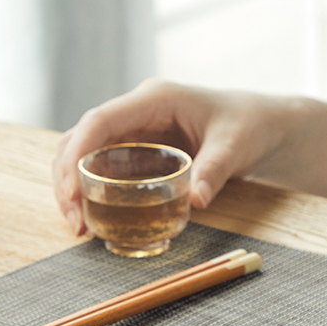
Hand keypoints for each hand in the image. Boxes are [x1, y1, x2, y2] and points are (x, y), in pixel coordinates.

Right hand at [52, 78, 289, 234]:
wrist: (260, 126)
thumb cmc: (249, 126)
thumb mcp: (235, 146)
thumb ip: (214, 170)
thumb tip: (195, 202)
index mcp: (154, 99)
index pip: (100, 120)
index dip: (78, 152)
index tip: (72, 190)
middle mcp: (135, 112)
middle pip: (79, 138)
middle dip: (66, 177)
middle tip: (75, 220)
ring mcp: (132, 130)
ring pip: (82, 152)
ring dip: (71, 186)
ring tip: (79, 226)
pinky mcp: (135, 149)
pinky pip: (99, 166)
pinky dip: (88, 190)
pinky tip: (92, 218)